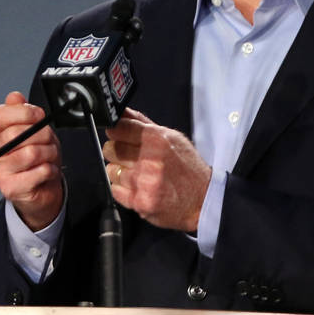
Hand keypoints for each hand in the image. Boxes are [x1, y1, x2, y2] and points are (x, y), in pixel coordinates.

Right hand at [0, 91, 63, 230]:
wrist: (39, 189)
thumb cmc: (34, 158)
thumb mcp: (30, 129)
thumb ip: (21, 111)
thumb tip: (14, 97)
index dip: (23, 112)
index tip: (38, 115)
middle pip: (16, 134)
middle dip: (42, 134)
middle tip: (48, 138)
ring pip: (31, 153)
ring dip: (49, 153)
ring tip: (49, 156)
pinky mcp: (9, 188)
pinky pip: (39, 171)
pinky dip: (51, 169)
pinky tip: (47, 170)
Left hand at [102, 108, 210, 232]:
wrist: (202, 198)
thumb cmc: (187, 167)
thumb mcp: (172, 138)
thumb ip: (143, 124)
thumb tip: (123, 113)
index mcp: (158, 140)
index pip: (120, 128)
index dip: (115, 131)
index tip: (115, 134)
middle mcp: (150, 160)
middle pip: (111, 149)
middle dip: (117, 152)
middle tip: (130, 157)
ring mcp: (144, 182)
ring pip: (111, 170)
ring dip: (120, 172)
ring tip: (138, 174)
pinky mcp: (140, 202)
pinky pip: (115, 190)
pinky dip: (123, 189)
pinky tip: (138, 187)